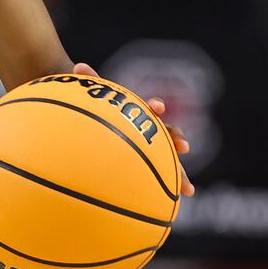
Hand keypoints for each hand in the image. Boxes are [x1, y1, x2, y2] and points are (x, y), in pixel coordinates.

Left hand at [73, 62, 194, 196]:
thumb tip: (78, 65)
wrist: (83, 119)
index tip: (159, 109)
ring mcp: (143, 144)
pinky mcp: (141, 159)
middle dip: (174, 140)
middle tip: (185, 145)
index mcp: (135, 114)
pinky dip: (161, 190)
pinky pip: (153, 177)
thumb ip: (89, 81)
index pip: (148, 110)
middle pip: (163, 135)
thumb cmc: (88, 108)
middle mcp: (143, 129)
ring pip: (164, 160)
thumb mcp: (90, 94)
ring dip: (177, 174)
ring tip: (188, 190)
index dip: (154, 108)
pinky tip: (172, 203)